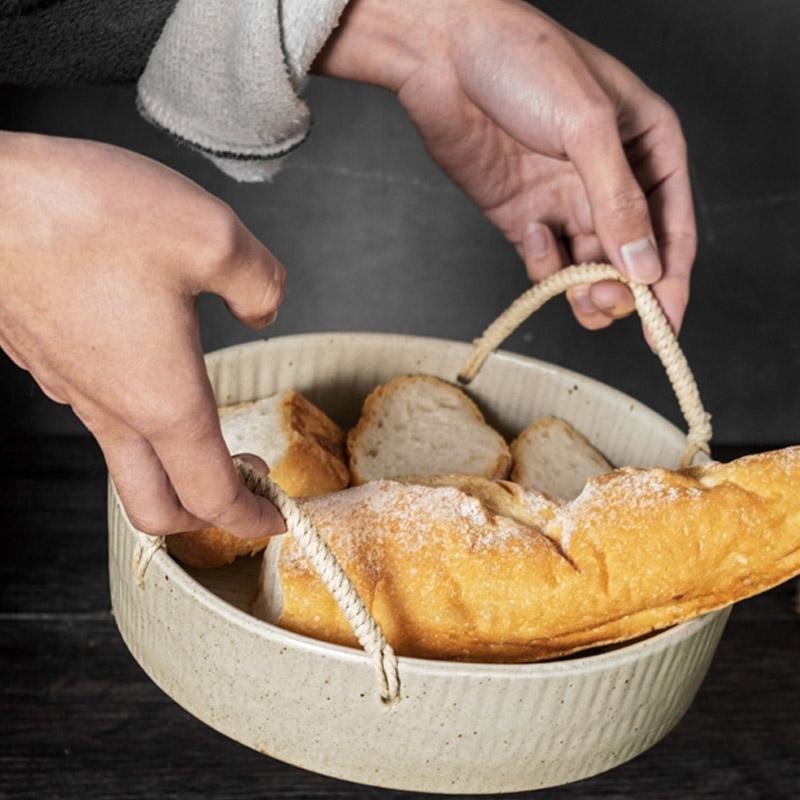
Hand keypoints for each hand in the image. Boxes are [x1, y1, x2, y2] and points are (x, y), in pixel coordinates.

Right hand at [0, 133, 285, 538]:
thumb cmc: (82, 213)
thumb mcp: (210, 236)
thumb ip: (259, 283)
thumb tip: (264, 309)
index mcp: (162, 398)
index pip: (211, 495)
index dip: (249, 518)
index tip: (275, 518)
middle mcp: (111, 408)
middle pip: (155, 506)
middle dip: (204, 515)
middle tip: (245, 483)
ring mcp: (69, 387)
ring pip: (125, 460)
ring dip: (173, 461)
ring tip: (207, 421)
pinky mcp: (44, 357)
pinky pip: (97, 411)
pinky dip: (137, 417)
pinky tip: (154, 365)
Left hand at [316, 0, 695, 332]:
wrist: (442, 56)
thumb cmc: (523, 63)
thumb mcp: (585, 127)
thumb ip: (618, 200)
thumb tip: (645, 266)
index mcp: (647, 146)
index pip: (672, 227)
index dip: (672, 281)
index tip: (666, 329)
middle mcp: (610, 179)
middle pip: (631, 258)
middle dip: (623, 289)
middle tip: (604, 302)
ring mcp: (565, 200)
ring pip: (589, 269)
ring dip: (586, 291)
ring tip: (578, 295)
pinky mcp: (524, 216)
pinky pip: (545, 262)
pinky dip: (544, 266)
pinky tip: (533, 235)